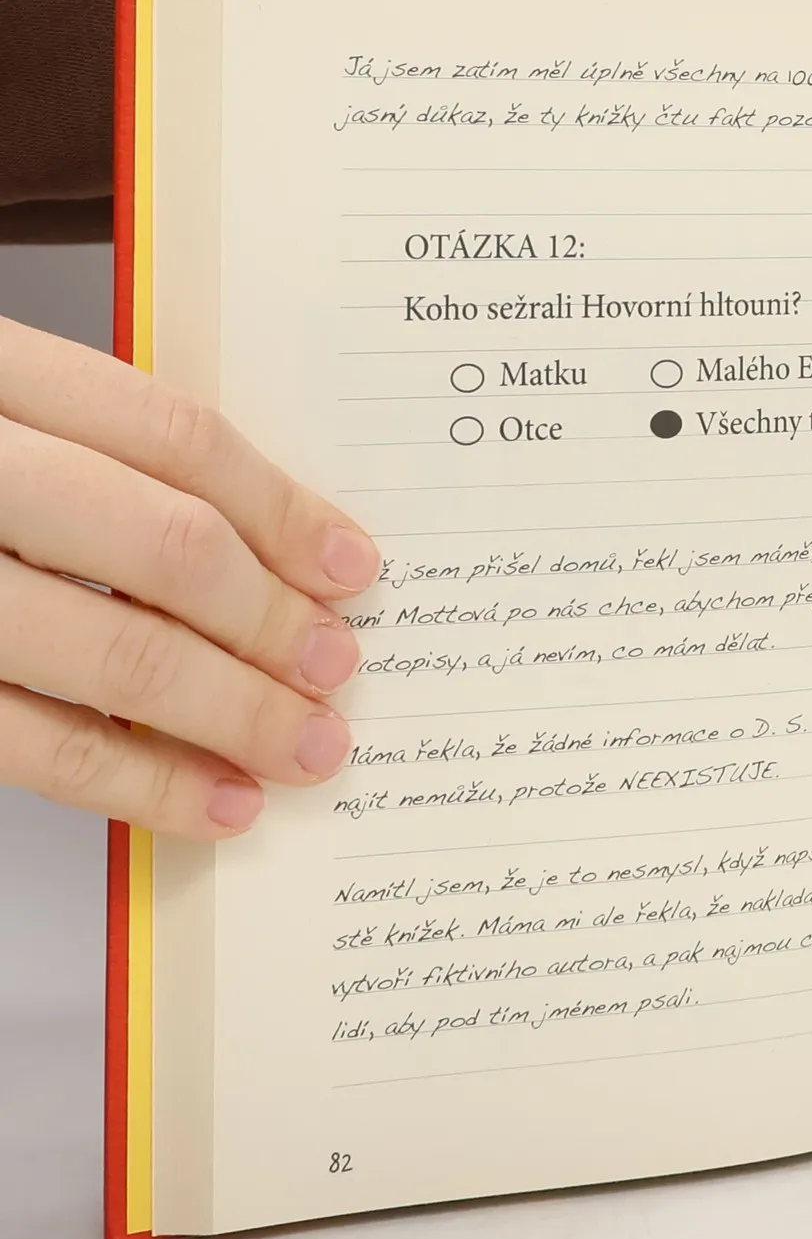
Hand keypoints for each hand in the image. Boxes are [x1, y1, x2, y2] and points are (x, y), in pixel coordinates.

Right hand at [0, 318, 378, 838]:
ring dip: (231, 714)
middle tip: (336, 668)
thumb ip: (84, 452)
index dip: (281, 507)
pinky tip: (213, 804)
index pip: (170, 433)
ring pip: (109, 655)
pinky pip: (31, 744)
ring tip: (306, 747)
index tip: (353, 567)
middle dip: (270, 621)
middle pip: (162, 545)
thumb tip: (260, 545)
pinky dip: (139, 783)